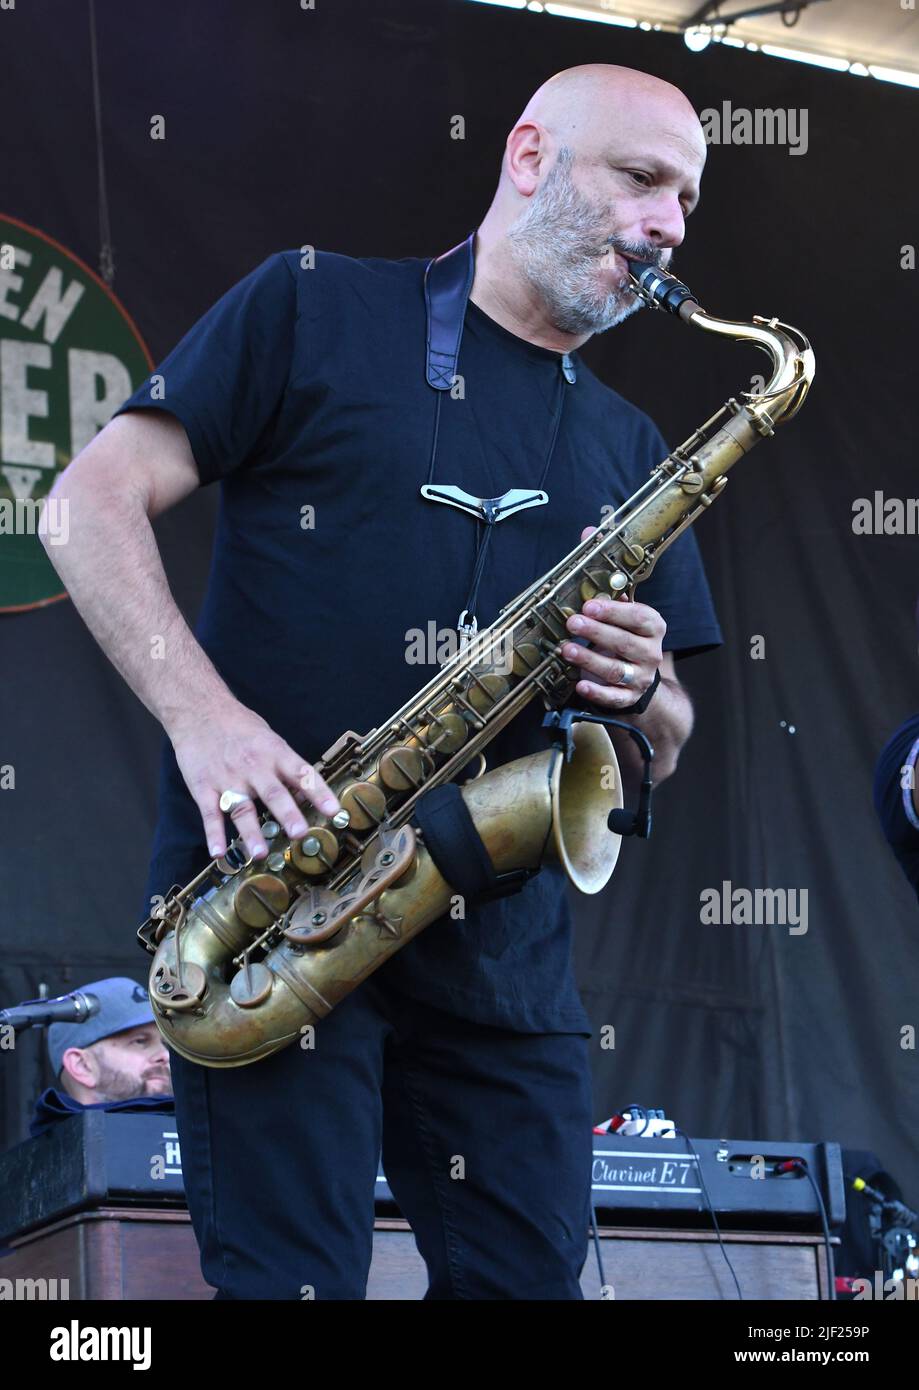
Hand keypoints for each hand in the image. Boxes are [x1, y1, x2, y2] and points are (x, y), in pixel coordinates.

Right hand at [168, 698, 340, 860]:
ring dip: (251, 832)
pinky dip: (213, 834)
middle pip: (273, 793)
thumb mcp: (269, 739)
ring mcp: (227, 778)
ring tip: (260, 853)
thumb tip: (307, 794)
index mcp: (274, 753)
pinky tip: (218, 852)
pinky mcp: (203, 787)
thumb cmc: (239, 726)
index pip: (302, 773)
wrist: (198, 710)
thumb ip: (286, 767)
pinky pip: (209, 814)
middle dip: (288, 814)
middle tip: (299, 833)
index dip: (319, 793)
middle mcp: (253, 767)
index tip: (333, 811)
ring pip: (241, 808)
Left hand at [560, 525, 665, 709]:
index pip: (639, 617)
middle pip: (626, 643)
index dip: (615, 612)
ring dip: (590, 660)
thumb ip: (606, 574)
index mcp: (652, 625)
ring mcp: (641, 678)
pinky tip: (581, 685)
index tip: (590, 605)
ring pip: (618, 671)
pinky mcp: (629, 699)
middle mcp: (651, 652)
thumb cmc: (624, 636)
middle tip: (572, 623)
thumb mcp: (620, 607)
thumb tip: (590, 531)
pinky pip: (615, 699)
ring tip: (566, 649)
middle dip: (598, 633)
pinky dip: (598, 693)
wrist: (640, 682)